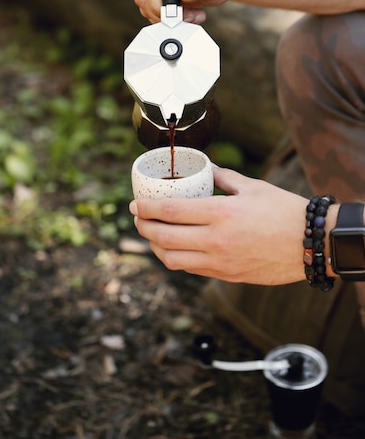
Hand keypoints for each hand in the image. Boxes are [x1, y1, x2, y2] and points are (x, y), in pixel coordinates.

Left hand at [129, 167, 310, 284]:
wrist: (311, 243)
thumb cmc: (283, 210)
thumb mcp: (251, 186)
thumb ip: (221, 177)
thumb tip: (203, 168)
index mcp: (220, 213)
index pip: (169, 212)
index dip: (145, 209)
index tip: (134, 204)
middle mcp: (215, 240)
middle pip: (163, 237)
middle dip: (143, 227)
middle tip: (138, 218)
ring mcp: (220, 262)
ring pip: (172, 260)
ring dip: (155, 247)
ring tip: (152, 235)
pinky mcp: (227, 275)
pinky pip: (191, 270)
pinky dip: (176, 259)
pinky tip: (174, 249)